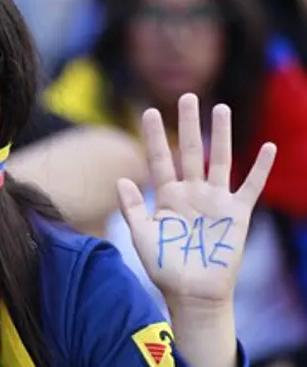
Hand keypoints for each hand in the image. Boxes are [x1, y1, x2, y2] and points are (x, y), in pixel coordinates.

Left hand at [117, 93, 275, 305]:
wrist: (191, 293)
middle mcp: (191, 193)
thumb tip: (121, 178)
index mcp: (167, 197)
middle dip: (188, 124)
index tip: (148, 110)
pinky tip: (268, 147)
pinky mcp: (237, 214)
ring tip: (220, 109)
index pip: (159, 159)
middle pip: (190, 152)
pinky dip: (260, 168)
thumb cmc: (164, 267)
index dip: (153, 136)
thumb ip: (131, 208)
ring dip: (220, 135)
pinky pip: (251, 187)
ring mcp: (215, 201)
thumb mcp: (141, 236)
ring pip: (219, 160)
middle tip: (187, 96)